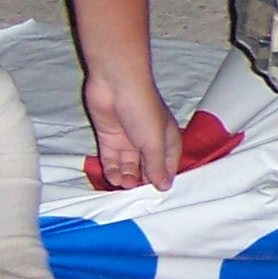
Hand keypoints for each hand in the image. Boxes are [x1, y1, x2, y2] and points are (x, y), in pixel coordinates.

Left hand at [84, 67, 181, 191]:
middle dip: (142, 181)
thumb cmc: (143, 109)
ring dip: (126, 177)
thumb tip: (164, 186)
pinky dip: (111, 170)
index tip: (156, 194)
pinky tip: (113, 178)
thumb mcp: (154, 141)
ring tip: (123, 183)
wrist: (116, 84)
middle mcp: (149, 141)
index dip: (162, 179)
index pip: (168, 165)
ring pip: (128, 166)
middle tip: (135, 193)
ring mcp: (128, 140)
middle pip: (147, 168)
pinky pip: (111, 159)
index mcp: (167, 139)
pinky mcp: (109, 138)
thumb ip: (156, 165)